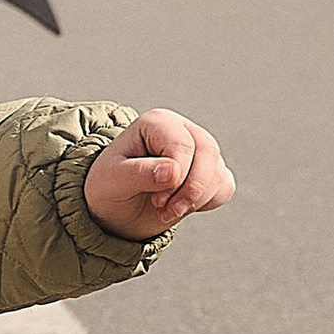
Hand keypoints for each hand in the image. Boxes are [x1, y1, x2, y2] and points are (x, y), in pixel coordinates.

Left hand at [81, 110, 235, 242]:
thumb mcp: (113, 181)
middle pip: (208, 153)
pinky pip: (224, 186)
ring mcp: (198, 150)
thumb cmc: (108, 186)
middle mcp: (182, 130)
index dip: (175, 178)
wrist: (114, 207)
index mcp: (157, 122)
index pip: (182, 145)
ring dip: (195, 200)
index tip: (155, 200)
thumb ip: (140, 173)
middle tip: (165, 211)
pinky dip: (207, 202)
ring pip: (218, 172)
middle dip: (190, 190)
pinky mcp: (209, 171)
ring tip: (167, 211)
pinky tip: (182, 206)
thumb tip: (174, 172)